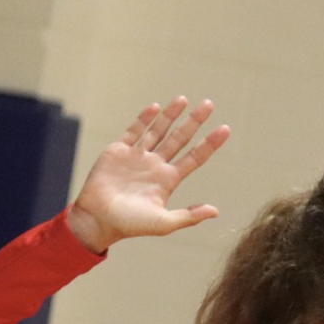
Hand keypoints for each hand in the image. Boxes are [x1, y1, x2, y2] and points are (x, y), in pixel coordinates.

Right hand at [67, 96, 230, 253]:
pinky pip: (134, 131)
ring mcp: (138, 156)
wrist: (99, 219)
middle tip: (208, 104)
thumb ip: (190, 216)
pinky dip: (144, 119)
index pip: (194, 157)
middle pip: (180, 138)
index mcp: (168, 180)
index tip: (225, 129)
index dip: (210, 144)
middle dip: (194, 121)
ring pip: (158, 130)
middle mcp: (156, 165)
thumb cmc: (131, 225)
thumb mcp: (165, 223)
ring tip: (183, 99)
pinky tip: (156, 107)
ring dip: (171, 114)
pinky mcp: (118, 151)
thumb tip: (216, 211)